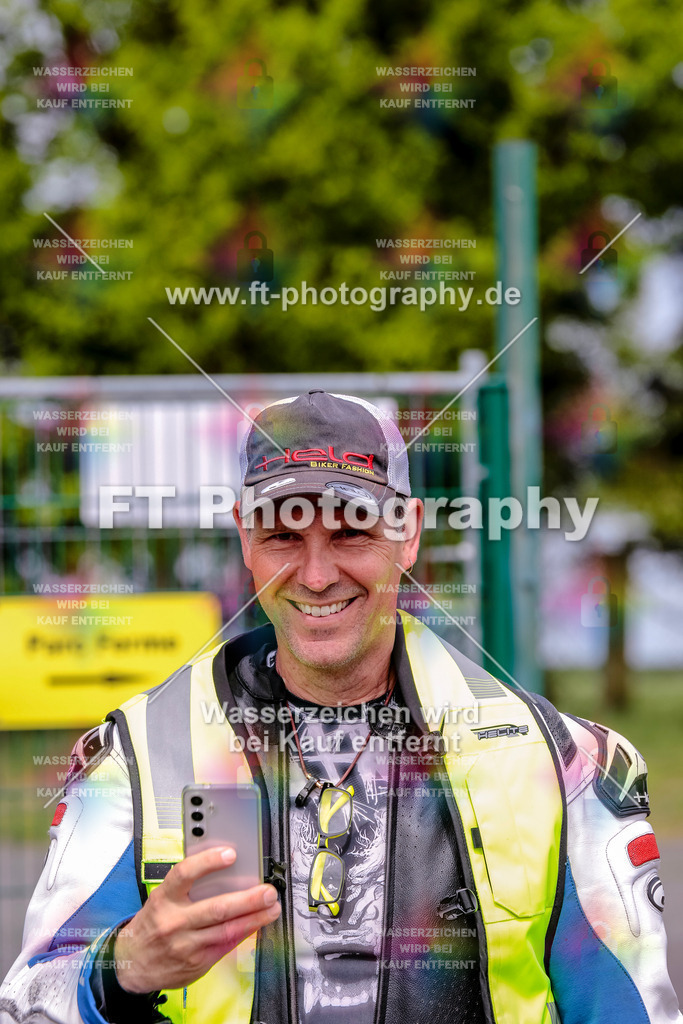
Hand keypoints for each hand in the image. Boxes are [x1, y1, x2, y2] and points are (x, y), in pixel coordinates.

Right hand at [113, 846, 280, 992]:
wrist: (132, 964)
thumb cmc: (152, 924)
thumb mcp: (161, 899)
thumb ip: (186, 888)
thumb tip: (224, 872)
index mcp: (164, 899)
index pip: (185, 874)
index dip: (208, 862)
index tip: (230, 853)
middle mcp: (174, 922)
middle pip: (216, 908)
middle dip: (248, 899)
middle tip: (268, 891)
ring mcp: (186, 945)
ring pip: (226, 930)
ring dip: (254, 919)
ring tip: (272, 908)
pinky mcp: (196, 962)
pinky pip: (225, 946)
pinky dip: (244, 934)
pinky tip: (257, 925)